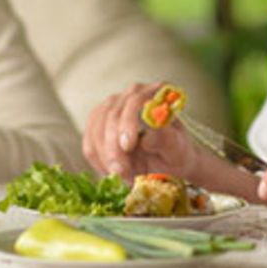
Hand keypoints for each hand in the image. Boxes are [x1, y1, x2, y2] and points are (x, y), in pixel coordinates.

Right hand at [82, 82, 197, 181]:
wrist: (166, 162)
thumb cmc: (175, 153)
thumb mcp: (177, 149)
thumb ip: (166, 140)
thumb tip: (147, 137)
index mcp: (156, 93)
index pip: (136, 100)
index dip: (128, 122)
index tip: (127, 146)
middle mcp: (131, 94)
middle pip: (112, 116)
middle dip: (114, 148)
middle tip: (123, 172)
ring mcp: (111, 106)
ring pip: (96, 130)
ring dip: (106, 157)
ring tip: (124, 175)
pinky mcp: (97, 122)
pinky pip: (89, 143)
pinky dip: (98, 161)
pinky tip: (112, 171)